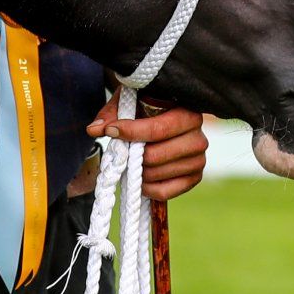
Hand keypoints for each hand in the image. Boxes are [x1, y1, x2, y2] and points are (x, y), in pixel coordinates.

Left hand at [86, 94, 208, 201]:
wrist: (168, 118)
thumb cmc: (148, 108)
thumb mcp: (131, 102)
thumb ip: (112, 114)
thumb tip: (94, 130)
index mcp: (188, 115)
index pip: (158, 129)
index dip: (131, 132)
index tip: (111, 131)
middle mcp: (199, 138)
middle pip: (155, 155)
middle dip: (132, 156)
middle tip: (122, 152)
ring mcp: (199, 161)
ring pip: (157, 173)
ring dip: (137, 171)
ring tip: (131, 162)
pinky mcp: (194, 179)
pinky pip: (164, 191)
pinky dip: (146, 188)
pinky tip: (141, 177)